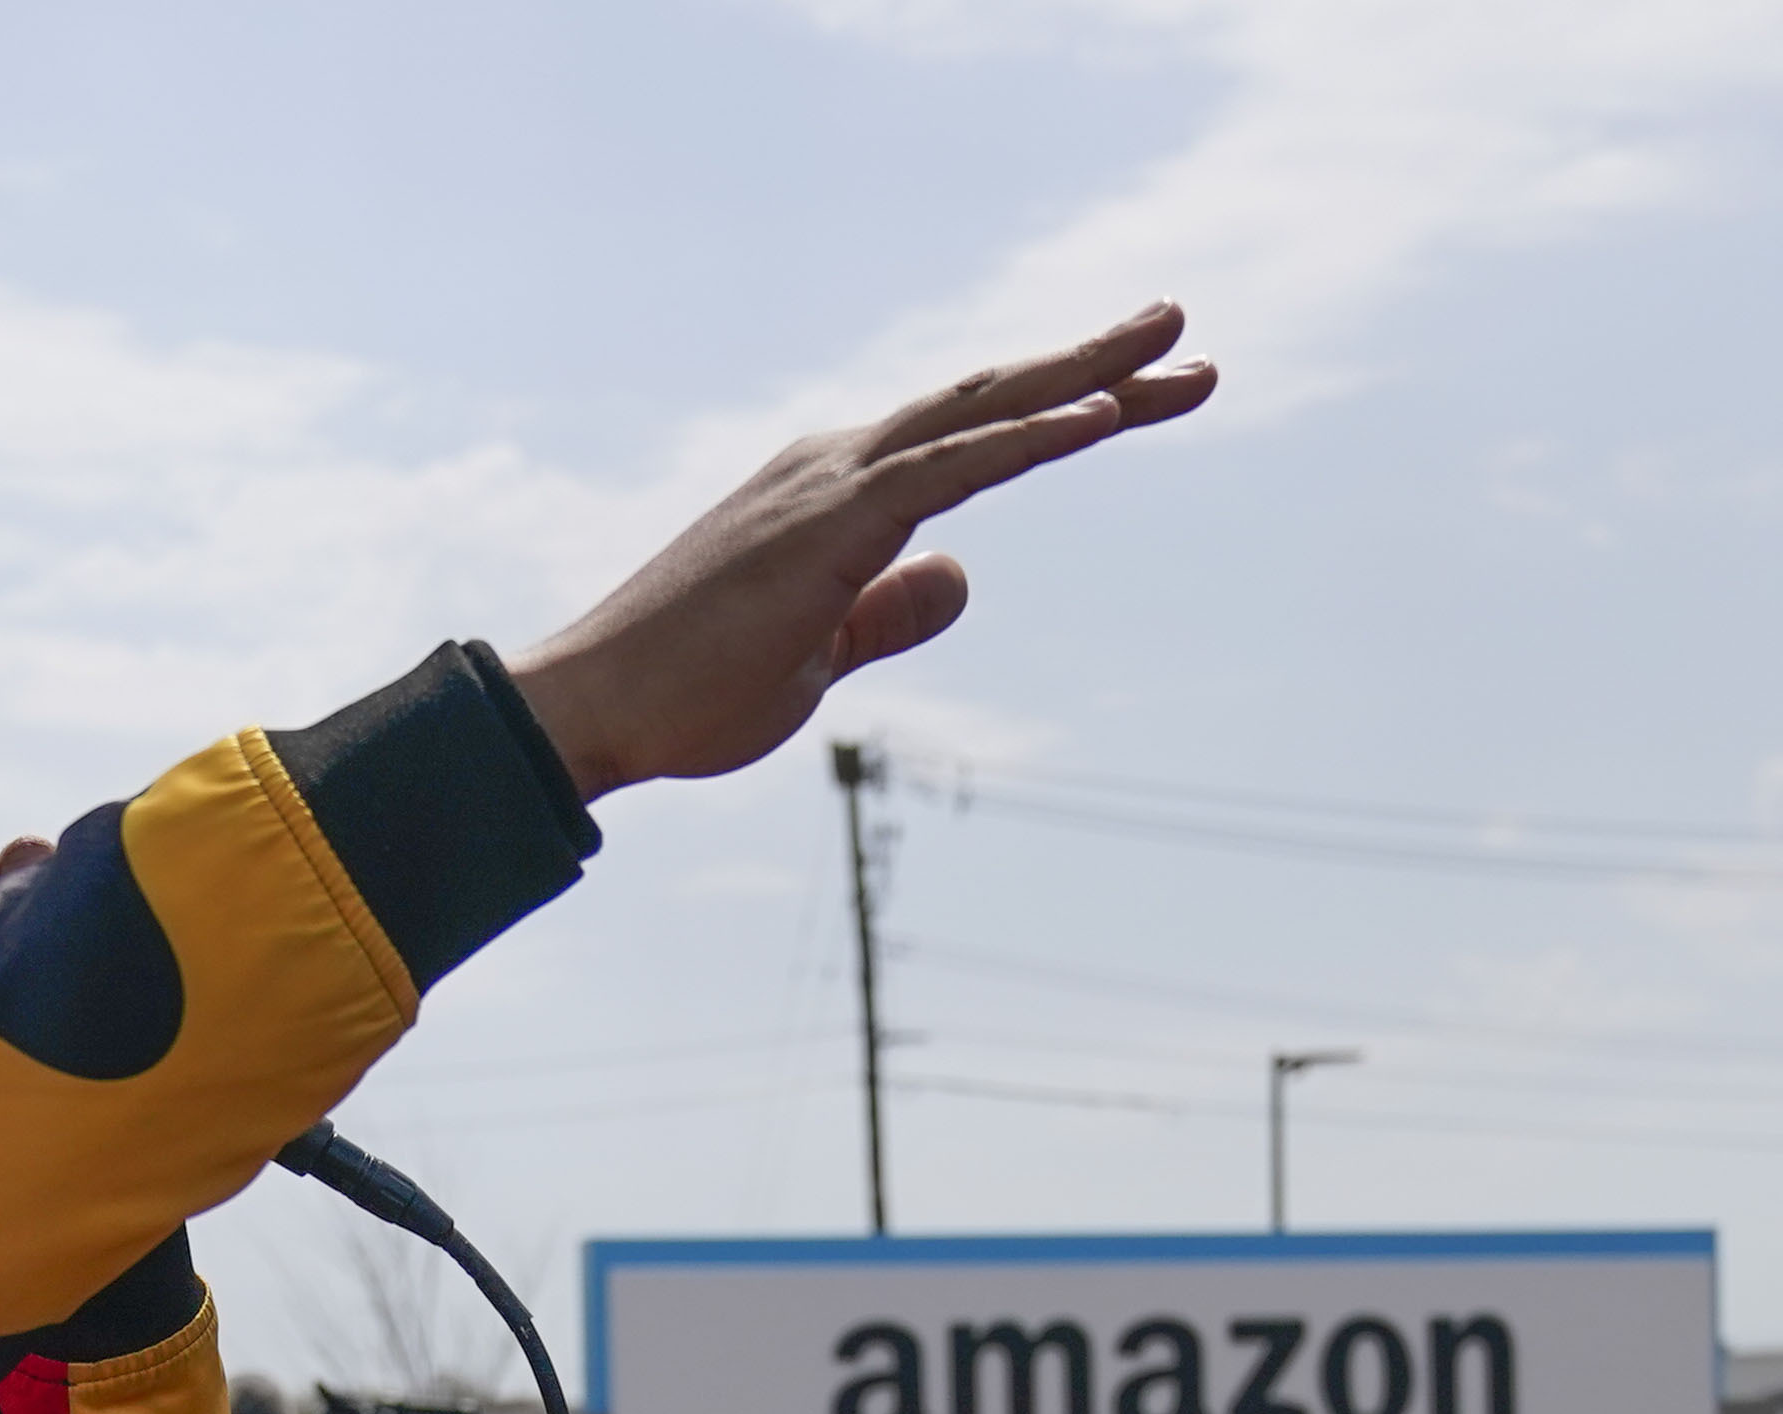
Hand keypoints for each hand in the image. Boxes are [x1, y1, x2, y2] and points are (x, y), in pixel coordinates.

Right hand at [506, 308, 1213, 800]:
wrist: (596, 709)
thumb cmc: (690, 692)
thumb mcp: (819, 655)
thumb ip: (890, 612)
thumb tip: (961, 576)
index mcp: (838, 492)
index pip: (971, 437)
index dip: (1062, 411)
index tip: (1145, 398)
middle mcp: (838, 464)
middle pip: (991, 400)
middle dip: (1096, 368)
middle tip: (1187, 335)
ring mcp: (832, 483)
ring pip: (982, 410)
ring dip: (1086, 377)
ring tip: (1176, 344)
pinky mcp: (832, 523)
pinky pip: (951, 467)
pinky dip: (1027, 438)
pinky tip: (1100, 417)